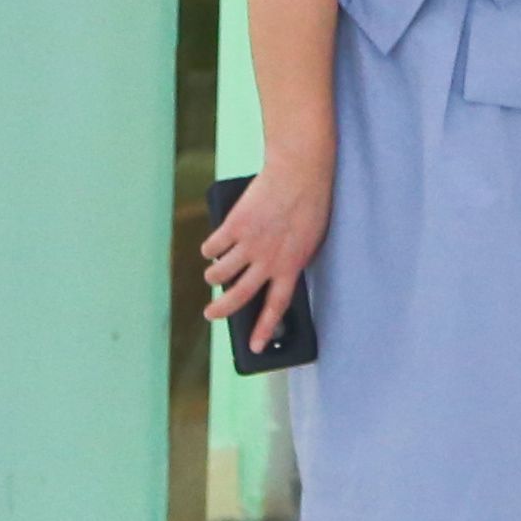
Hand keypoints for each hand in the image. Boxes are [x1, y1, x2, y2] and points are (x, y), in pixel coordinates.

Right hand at [203, 154, 332, 350]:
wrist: (299, 172)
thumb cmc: (310, 205)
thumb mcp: (308, 241)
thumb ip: (290, 261)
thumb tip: (268, 276)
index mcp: (291, 267)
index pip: (276, 307)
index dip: (265, 330)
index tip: (255, 348)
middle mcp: (268, 260)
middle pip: (239, 297)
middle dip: (221, 310)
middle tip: (210, 315)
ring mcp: (249, 244)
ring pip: (219, 273)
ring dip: (213, 276)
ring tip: (213, 273)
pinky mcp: (234, 225)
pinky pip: (213, 246)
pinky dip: (210, 249)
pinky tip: (212, 247)